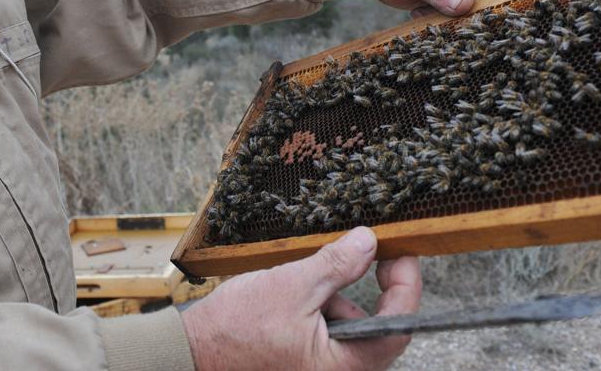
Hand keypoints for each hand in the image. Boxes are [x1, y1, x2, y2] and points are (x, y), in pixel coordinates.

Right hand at [181, 227, 420, 370]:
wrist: (196, 348)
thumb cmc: (238, 329)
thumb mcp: (292, 286)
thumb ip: (336, 265)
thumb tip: (368, 242)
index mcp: (343, 367)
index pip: (398, 326)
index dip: (405, 285)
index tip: (398, 252)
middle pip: (376, 326)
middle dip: (363, 287)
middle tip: (356, 252)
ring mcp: (322, 368)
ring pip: (351, 325)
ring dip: (335, 296)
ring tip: (301, 280)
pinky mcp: (307, 361)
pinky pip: (329, 330)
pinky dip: (318, 306)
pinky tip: (292, 295)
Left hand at [345, 0, 500, 16]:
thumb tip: (466, 4)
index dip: (489, 4)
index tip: (479, 26)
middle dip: (466, 15)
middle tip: (444, 24)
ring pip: (467, 9)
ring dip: (449, 18)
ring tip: (422, 11)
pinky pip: (451, 13)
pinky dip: (438, 18)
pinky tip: (418, 12)